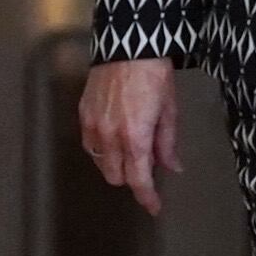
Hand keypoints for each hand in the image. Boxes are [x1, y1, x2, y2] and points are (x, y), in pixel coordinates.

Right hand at [78, 57, 186, 215]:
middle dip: (133, 178)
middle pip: (117, 176)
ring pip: (101, 163)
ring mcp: (92, 126)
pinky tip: (116, 138)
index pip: (139, 180)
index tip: (154, 207)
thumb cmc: (154, 76)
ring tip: (134, 148)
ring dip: (117, 165)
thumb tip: (172, 168)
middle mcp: (109, 136)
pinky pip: (90, 145)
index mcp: (135, 137)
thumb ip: (168, 144)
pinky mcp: (82, 115)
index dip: (147, 197)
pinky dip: (103, 149)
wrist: (128, 48)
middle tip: (149, 166)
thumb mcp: (170, 111)